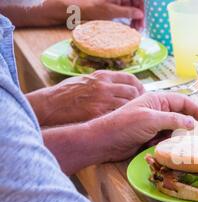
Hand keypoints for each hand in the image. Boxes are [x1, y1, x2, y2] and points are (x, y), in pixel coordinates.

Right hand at [28, 70, 143, 126]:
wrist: (50, 104)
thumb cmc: (65, 93)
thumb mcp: (85, 80)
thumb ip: (102, 82)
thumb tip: (118, 86)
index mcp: (102, 76)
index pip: (131, 78)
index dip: (139, 87)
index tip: (141, 94)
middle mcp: (104, 86)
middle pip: (133, 92)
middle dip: (139, 100)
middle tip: (140, 108)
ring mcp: (102, 100)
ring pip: (129, 104)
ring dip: (133, 110)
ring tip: (133, 116)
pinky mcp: (98, 113)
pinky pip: (118, 115)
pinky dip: (122, 119)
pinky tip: (122, 123)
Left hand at [67, 0, 144, 29]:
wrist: (73, 7)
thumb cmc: (91, 7)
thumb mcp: (110, 11)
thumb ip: (127, 11)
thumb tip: (140, 14)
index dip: (143, 6)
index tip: (145, 18)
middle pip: (135, 2)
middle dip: (140, 13)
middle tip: (140, 27)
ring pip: (131, 6)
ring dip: (135, 17)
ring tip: (136, 29)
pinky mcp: (113, 3)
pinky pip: (125, 9)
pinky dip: (129, 17)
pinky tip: (130, 25)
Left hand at [86, 92, 197, 161]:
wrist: (104, 142)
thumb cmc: (125, 126)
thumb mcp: (151, 119)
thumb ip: (174, 120)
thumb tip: (192, 124)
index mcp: (157, 100)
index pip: (183, 102)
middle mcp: (157, 110)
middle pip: (181, 116)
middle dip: (189, 126)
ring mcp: (153, 124)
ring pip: (174, 130)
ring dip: (177, 137)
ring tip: (177, 144)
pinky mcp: (149, 137)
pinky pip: (165, 139)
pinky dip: (168, 144)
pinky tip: (164, 148)